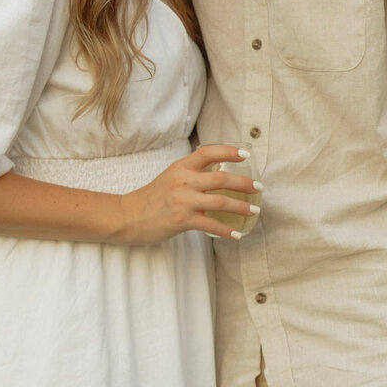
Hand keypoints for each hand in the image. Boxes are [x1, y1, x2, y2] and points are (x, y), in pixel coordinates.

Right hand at [119, 146, 261, 244]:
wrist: (128, 217)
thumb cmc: (150, 199)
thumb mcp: (170, 178)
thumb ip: (191, 174)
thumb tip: (217, 170)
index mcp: (180, 167)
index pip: (208, 152)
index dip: (229, 151)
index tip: (246, 154)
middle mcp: (183, 180)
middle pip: (221, 178)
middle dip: (244, 183)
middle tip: (258, 187)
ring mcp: (183, 201)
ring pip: (221, 201)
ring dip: (242, 206)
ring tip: (254, 210)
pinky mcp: (182, 220)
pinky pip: (211, 225)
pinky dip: (226, 230)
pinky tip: (237, 234)